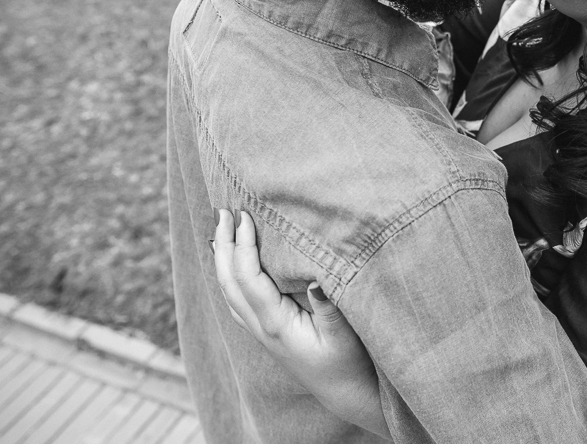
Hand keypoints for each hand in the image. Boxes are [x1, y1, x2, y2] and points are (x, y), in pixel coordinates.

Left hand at [213, 209, 389, 438]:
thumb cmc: (349, 363)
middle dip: (224, 245)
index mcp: (276, 324)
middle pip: (229, 282)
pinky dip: (231, 275)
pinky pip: (238, 299)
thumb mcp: (344, 334)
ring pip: (229, 291)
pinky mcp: (268, 332)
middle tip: (222, 211)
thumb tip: (315, 277)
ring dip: (223, 258)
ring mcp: (261, 332)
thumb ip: (328, 305)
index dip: (243, 245)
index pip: (249, 278)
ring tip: (221, 229)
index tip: (244, 215)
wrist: (345, 393)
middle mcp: (262, 328)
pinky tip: (233, 263)